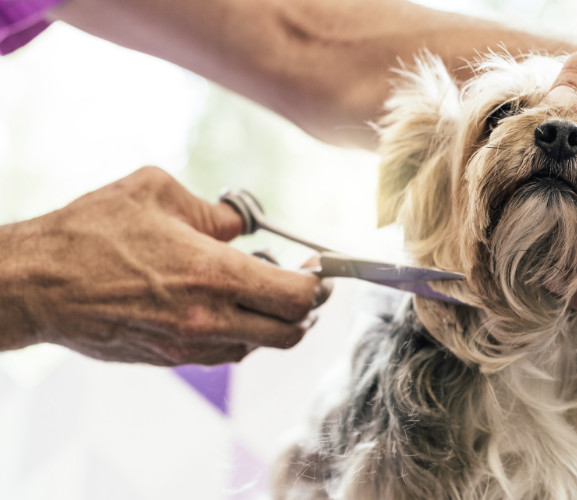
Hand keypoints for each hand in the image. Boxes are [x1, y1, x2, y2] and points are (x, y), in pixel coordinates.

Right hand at [9, 167, 329, 364]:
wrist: (34, 284)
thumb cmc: (90, 233)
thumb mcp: (156, 192)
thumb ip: (212, 210)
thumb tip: (240, 227)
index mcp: (213, 274)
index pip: (297, 296)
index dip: (318, 283)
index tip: (318, 268)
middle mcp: (208, 318)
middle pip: (290, 331)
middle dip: (306, 308)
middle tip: (301, 281)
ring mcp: (188, 344)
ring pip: (258, 346)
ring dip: (271, 321)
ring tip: (258, 288)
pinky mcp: (169, 358)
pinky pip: (224, 352)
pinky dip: (240, 333)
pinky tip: (224, 305)